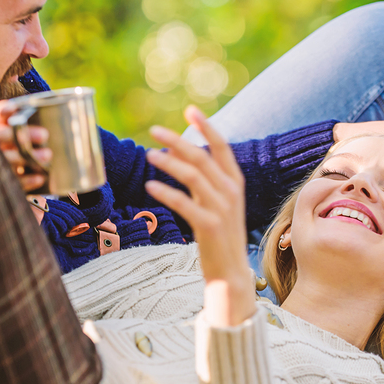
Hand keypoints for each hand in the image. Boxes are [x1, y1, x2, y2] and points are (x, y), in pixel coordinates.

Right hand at [0, 99, 51, 192]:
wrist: (29, 176)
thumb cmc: (37, 145)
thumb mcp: (38, 132)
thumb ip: (46, 121)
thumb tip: (72, 111)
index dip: (0, 111)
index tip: (12, 110)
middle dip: (19, 135)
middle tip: (45, 135)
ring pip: (6, 159)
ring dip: (25, 157)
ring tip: (48, 155)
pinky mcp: (7, 183)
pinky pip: (14, 182)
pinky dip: (27, 181)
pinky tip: (40, 178)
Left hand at [145, 106, 255, 326]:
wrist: (229, 274)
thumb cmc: (219, 237)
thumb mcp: (217, 203)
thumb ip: (204, 180)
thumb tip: (178, 154)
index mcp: (235, 183)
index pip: (222, 147)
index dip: (206, 127)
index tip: (190, 110)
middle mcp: (231, 192)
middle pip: (202, 157)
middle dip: (178, 141)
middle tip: (154, 130)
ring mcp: (222, 209)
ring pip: (193, 176)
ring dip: (169, 163)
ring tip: (148, 155)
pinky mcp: (209, 226)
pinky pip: (184, 203)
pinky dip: (166, 192)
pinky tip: (150, 185)